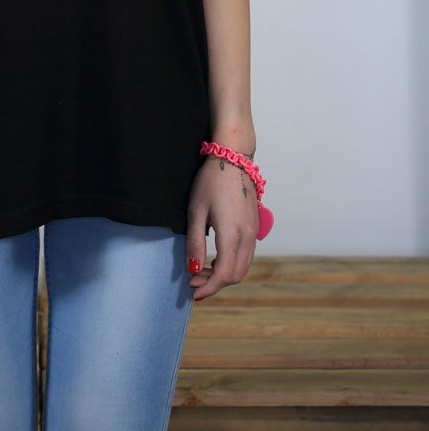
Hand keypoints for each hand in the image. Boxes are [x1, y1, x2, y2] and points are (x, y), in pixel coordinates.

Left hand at [186, 154, 257, 301]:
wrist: (233, 158)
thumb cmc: (211, 181)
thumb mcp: (196, 210)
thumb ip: (195, 242)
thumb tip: (192, 269)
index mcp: (232, 234)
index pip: (224, 275)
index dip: (208, 287)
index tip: (192, 289)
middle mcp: (248, 237)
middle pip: (236, 275)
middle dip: (215, 283)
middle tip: (193, 278)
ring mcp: (254, 232)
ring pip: (243, 267)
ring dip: (224, 274)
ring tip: (201, 269)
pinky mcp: (255, 227)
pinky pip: (246, 255)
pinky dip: (232, 263)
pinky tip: (216, 257)